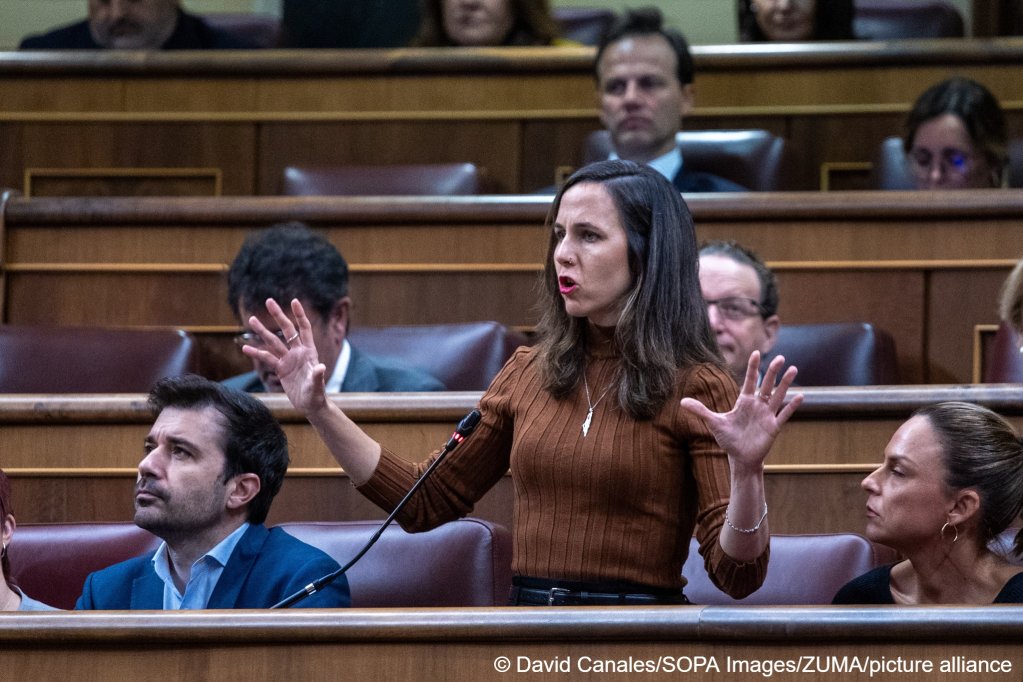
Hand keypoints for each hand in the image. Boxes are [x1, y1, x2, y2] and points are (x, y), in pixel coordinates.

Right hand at [242, 298, 328, 412]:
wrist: (310, 405)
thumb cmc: (317, 395)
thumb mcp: (317, 386)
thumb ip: (317, 376)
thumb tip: (320, 367)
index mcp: (309, 352)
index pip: (305, 329)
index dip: (300, 315)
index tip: (293, 301)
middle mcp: (298, 352)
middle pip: (287, 330)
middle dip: (278, 316)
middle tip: (268, 301)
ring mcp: (288, 360)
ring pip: (273, 342)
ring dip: (262, 331)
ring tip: (251, 319)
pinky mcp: (280, 369)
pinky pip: (267, 359)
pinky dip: (256, 353)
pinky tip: (245, 348)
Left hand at [680, 351, 802, 471]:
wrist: (740, 458)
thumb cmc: (728, 439)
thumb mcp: (714, 423)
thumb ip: (701, 410)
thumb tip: (682, 402)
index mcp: (744, 402)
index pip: (749, 381)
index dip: (752, 368)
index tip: (755, 352)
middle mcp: (757, 405)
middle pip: (767, 385)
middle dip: (773, 372)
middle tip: (780, 357)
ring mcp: (767, 415)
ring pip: (778, 396)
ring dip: (785, 383)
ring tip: (793, 369)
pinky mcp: (773, 427)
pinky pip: (784, 415)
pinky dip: (792, 406)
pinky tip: (800, 396)